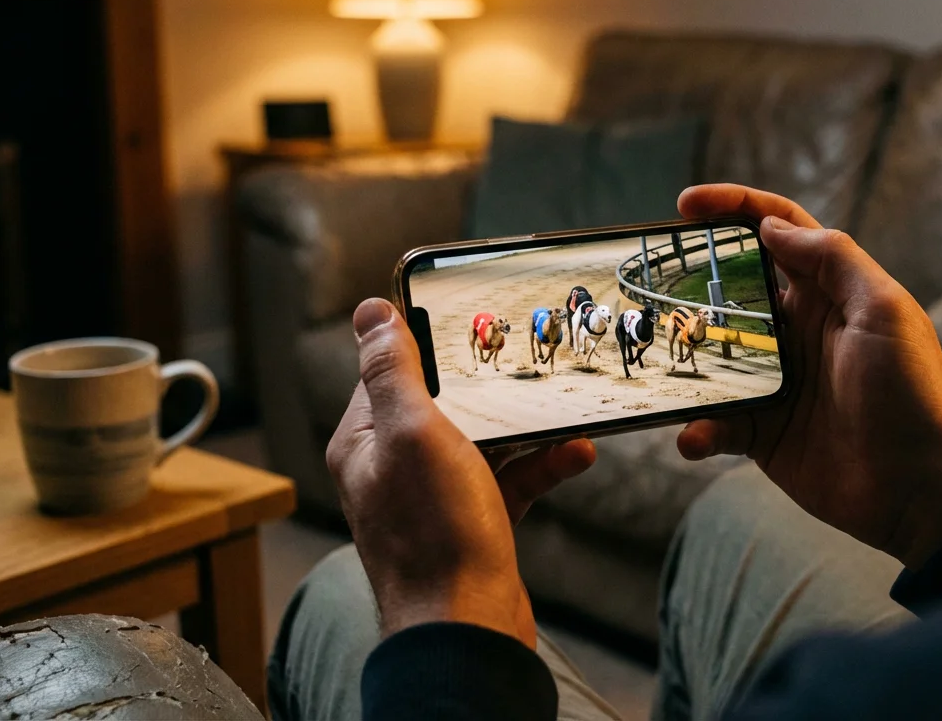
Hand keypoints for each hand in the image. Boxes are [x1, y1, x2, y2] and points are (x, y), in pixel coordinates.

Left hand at [326, 299, 595, 647]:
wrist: (468, 629)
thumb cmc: (435, 535)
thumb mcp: (414, 433)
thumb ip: (393, 370)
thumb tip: (371, 312)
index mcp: (366, 442)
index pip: (390, 372)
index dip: (430, 342)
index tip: (473, 316)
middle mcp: (394, 468)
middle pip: (444, 404)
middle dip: (492, 384)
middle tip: (532, 359)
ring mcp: (434, 498)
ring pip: (484, 441)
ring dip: (529, 426)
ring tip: (568, 411)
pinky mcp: (473, 524)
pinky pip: (509, 480)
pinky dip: (541, 466)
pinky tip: (576, 454)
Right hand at [677, 185, 941, 567]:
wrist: (920, 489)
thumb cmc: (913, 393)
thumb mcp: (884, 311)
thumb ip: (833, 259)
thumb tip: (771, 226)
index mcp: (827, 293)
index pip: (775, 231)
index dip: (733, 208)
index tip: (684, 206)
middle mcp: (796, 331)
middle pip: (729, 290)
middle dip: (687, 282)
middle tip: (648, 285)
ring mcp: (776, 382)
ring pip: (711, 356)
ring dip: (682, 357)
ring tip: (653, 359)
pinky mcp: (763, 433)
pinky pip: (715, 422)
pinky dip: (697, 429)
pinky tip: (693, 436)